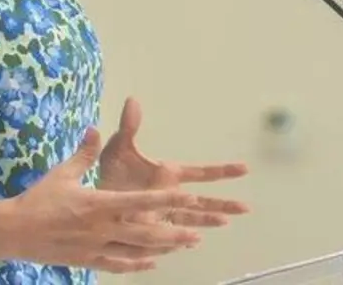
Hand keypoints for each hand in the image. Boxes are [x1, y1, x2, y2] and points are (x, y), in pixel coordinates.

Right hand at [5, 127, 204, 272]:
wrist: (13, 231)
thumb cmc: (39, 199)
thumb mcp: (63, 173)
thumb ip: (84, 153)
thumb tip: (95, 129)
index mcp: (99, 204)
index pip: (140, 202)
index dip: (166, 200)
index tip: (188, 196)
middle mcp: (102, 229)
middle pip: (146, 233)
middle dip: (174, 233)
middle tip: (198, 233)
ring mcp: (96, 248)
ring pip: (137, 252)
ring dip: (163, 250)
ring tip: (183, 247)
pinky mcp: (88, 261)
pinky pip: (118, 265)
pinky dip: (138, 265)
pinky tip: (152, 264)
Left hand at [99, 97, 249, 227]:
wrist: (96, 201)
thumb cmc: (110, 174)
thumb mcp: (119, 149)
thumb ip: (129, 127)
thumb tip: (132, 100)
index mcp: (169, 174)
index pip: (201, 173)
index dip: (222, 171)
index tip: (244, 168)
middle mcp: (172, 195)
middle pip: (204, 200)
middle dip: (225, 203)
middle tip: (246, 207)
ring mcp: (164, 213)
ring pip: (193, 219)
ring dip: (209, 221)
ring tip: (226, 223)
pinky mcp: (154, 229)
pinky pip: (173, 234)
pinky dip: (184, 238)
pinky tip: (195, 241)